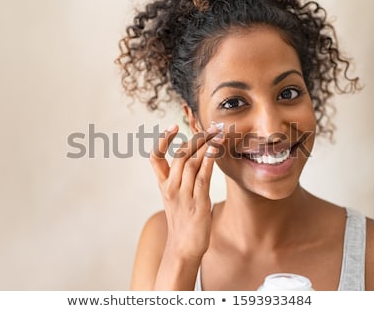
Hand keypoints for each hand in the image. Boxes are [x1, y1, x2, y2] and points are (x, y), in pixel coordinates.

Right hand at [149, 123, 223, 260]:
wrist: (183, 248)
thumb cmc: (182, 221)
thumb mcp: (174, 198)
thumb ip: (179, 179)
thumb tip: (192, 159)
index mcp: (163, 185)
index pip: (154, 157)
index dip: (162, 140)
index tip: (173, 126)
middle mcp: (170, 187)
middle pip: (180, 154)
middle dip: (196, 138)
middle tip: (211, 128)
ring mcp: (183, 194)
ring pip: (192, 162)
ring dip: (206, 145)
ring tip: (218, 134)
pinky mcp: (198, 202)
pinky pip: (203, 175)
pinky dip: (209, 159)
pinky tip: (216, 148)